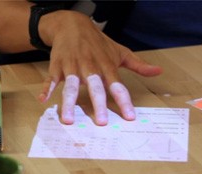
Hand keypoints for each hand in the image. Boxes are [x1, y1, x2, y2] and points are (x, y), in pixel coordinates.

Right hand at [37, 10, 162, 125]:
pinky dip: (46, 89)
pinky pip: (51, 79)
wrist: (72, 24)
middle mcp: (90, 67)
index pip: (117, 86)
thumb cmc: (98, 43)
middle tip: (101, 122)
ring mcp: (72, 66)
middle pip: (95, 87)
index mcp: (106, 66)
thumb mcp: (119, 51)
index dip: (124, 101)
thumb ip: (138, 65)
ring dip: (69, 103)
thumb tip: (158, 72)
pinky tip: (43, 100)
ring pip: (71, 86)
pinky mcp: (57, 66)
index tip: (129, 117)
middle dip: (98, 104)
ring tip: (69, 119)